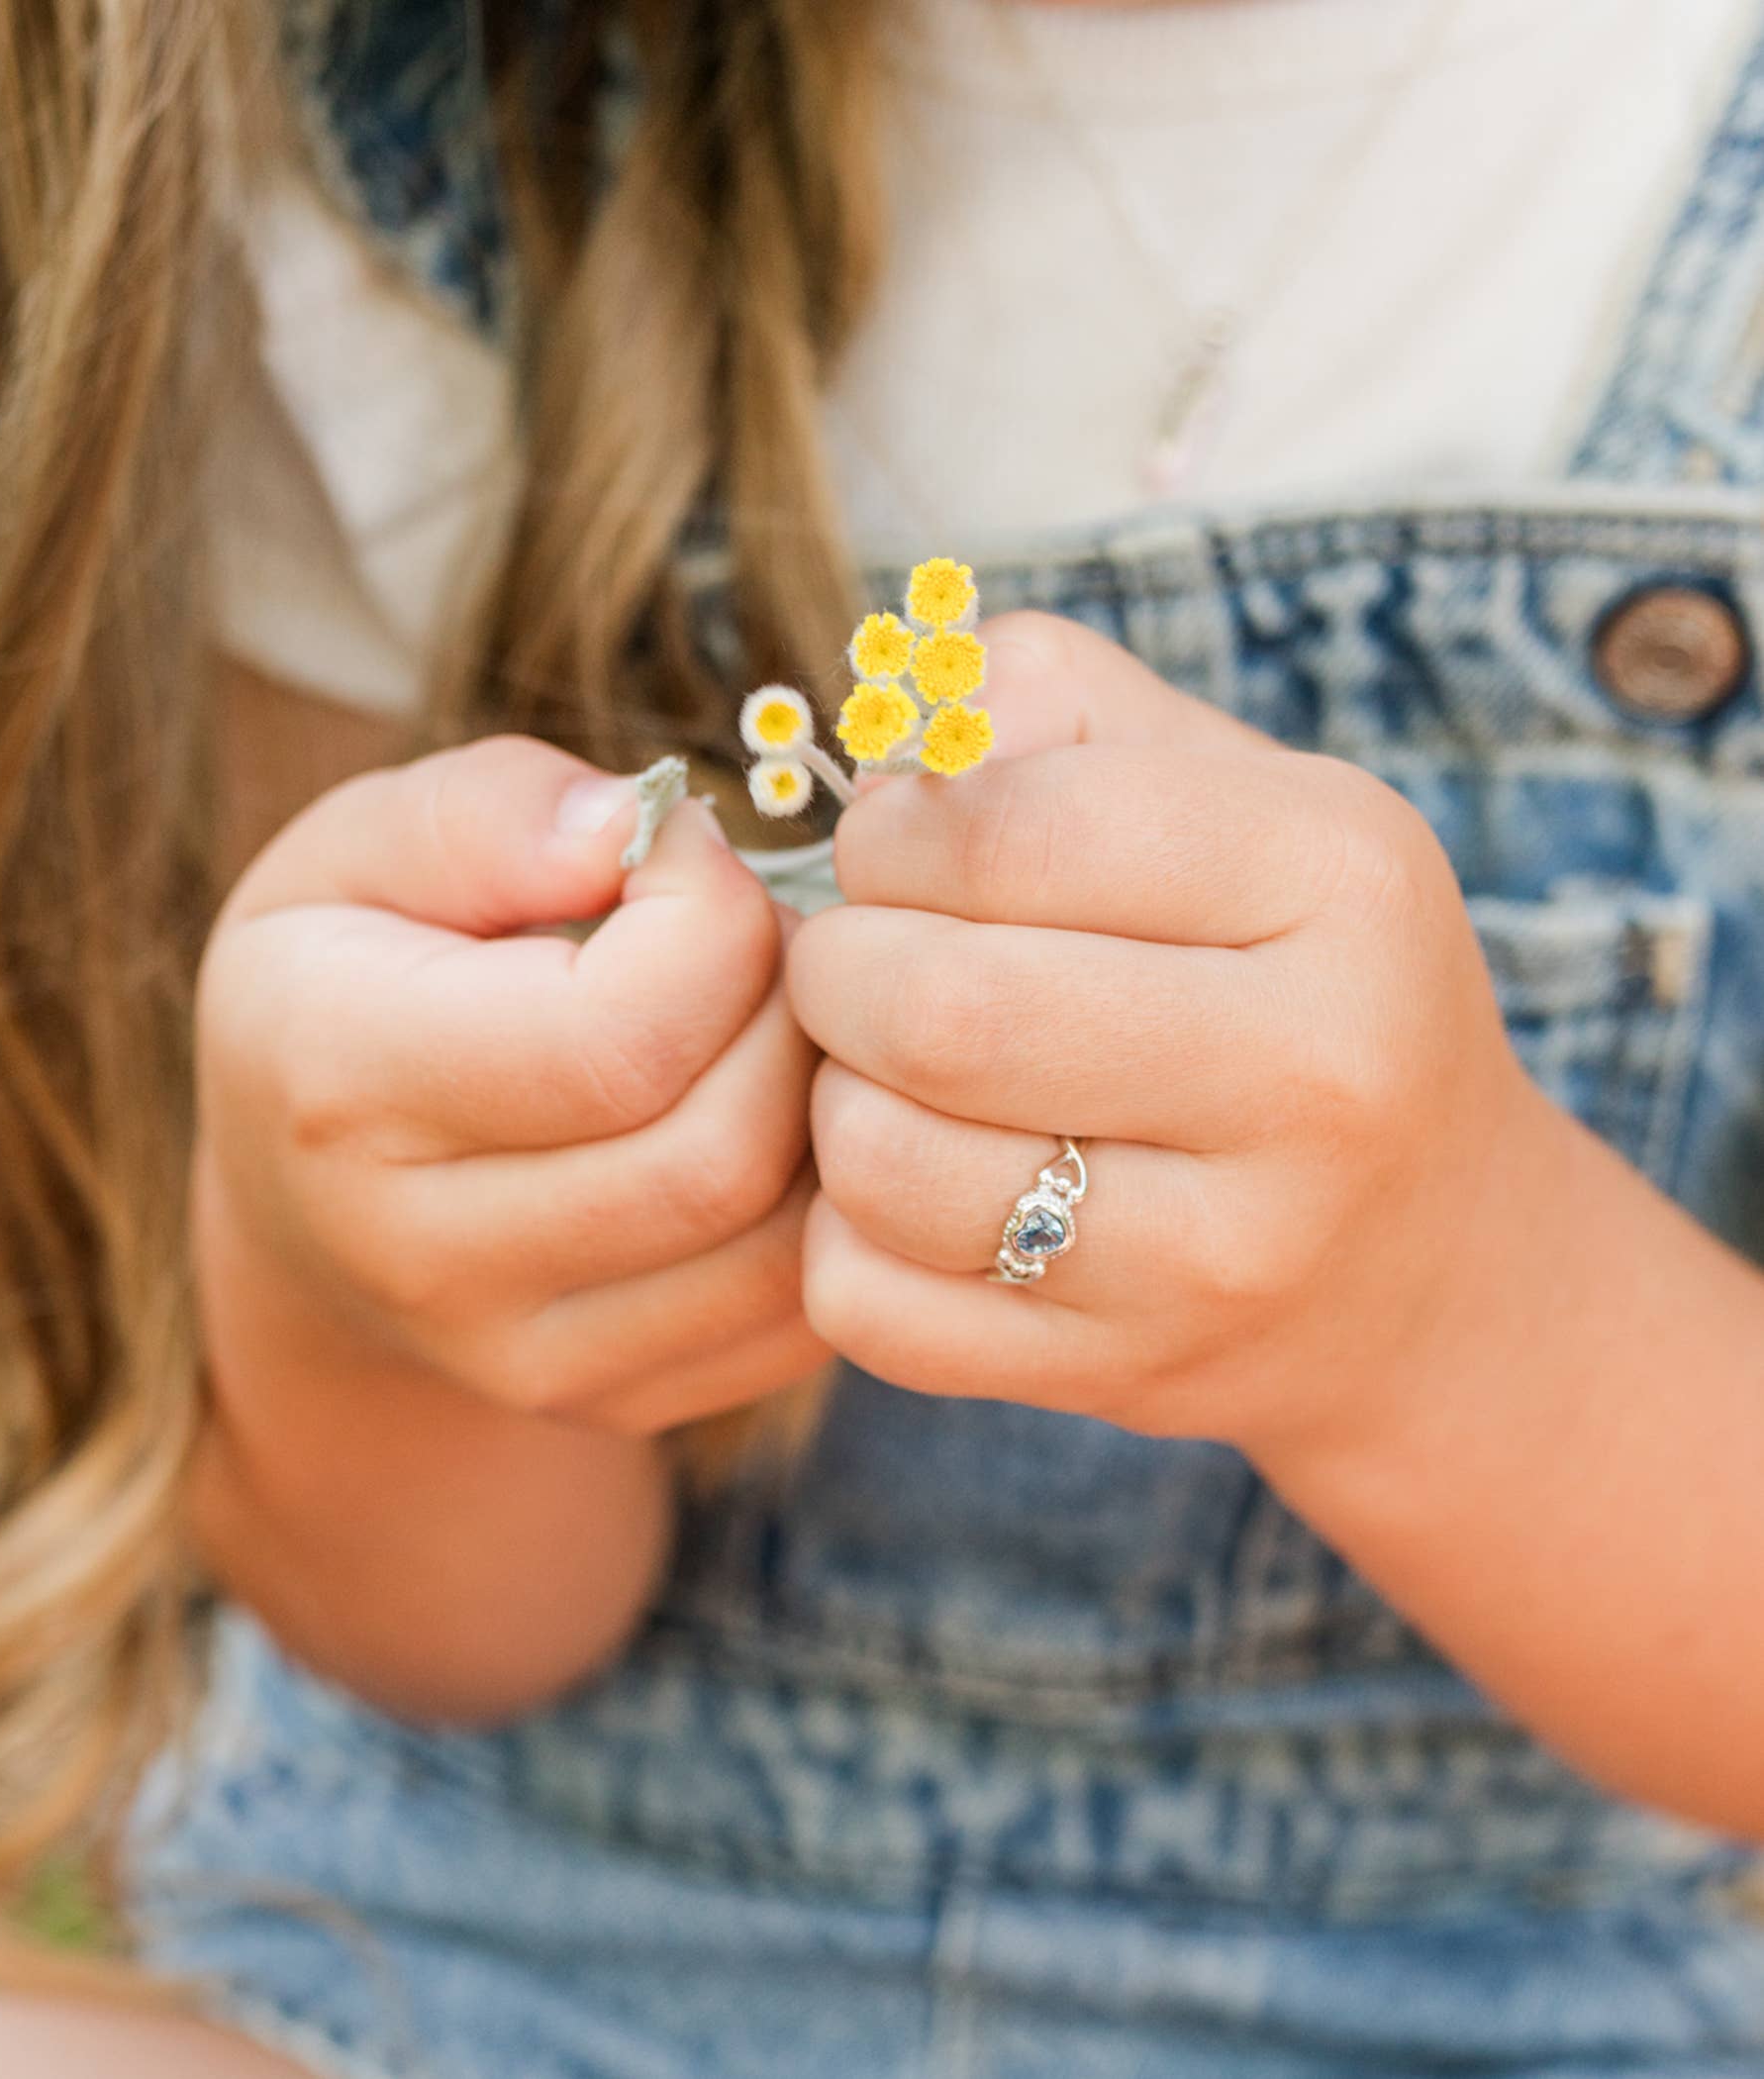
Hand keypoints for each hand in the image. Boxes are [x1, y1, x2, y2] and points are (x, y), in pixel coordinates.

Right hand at [195, 735, 825, 1439]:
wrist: (304, 1208)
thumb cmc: (344, 985)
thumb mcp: (352, 850)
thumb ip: (485, 813)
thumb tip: (632, 829)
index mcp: (341, 1085)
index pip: (623, 1033)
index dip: (713, 916)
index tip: (683, 859)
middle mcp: (423, 1255)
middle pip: (722, 1148)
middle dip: (789, 1010)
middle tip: (750, 938)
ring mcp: (524, 1359)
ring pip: (785, 1248)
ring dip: (823, 1108)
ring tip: (762, 1022)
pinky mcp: (613, 1403)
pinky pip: (801, 1315)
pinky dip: (830, 1205)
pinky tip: (772, 1119)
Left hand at [788, 613, 1551, 1457]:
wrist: (1418, 1249)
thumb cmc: (1277, 971)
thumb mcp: (1220, 788)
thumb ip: (1035, 702)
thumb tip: (871, 758)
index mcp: (1339, 875)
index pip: (1001, 833)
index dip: (889, 838)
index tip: (894, 856)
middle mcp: (1317, 1074)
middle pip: (935, 1009)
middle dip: (838, 969)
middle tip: (858, 965)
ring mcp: (1230, 1255)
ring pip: (881, 1167)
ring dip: (835, 1103)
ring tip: (890, 1076)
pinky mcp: (1131, 1374)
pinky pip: (871, 1303)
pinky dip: (847, 1238)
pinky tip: (916, 1194)